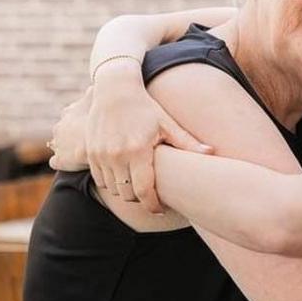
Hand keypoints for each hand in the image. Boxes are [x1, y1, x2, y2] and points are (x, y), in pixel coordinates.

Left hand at [48, 87, 92, 171]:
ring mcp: (58, 144)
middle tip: (84, 140)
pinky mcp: (59, 160)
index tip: (86, 123)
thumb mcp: (99, 97)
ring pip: (57, 146)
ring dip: (65, 148)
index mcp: (68, 113)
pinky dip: (62, 162)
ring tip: (78, 153)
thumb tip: (99, 80)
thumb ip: (97, 89)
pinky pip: (55, 162)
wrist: (98, 141)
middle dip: (70, 134)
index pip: (69, 114)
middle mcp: (58, 128)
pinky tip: (72, 163)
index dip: (78, 119)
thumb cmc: (100, 117)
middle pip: (62, 130)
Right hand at [87, 67, 211, 213]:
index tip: (161, 210)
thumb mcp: (167, 123)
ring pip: (113, 189)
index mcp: (137, 150)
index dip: (153, 206)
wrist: (114, 90)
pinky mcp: (90, 153)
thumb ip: (187, 142)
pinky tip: (124, 177)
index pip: (144, 192)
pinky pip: (100, 180)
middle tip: (153, 198)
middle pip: (128, 194)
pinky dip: (112, 183)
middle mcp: (116, 155)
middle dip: (141, 200)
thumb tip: (211, 153)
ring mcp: (101, 155)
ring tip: (139, 187)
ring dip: (126, 192)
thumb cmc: (145, 107)